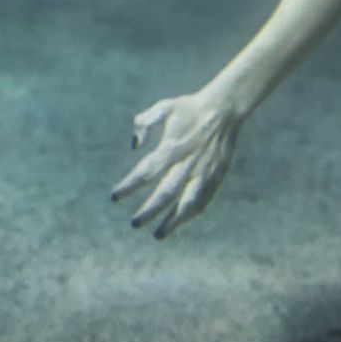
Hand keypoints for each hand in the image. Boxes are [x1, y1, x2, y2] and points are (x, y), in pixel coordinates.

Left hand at [111, 87, 243, 236]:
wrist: (225, 109)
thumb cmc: (190, 109)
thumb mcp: (165, 107)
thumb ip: (144, 122)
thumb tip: (134, 145)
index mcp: (172, 146)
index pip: (146, 170)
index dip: (130, 185)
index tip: (116, 196)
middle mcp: (187, 162)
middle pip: (166, 192)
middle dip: (149, 210)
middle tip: (135, 223)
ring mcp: (203, 172)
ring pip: (187, 203)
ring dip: (172, 221)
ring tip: (158, 234)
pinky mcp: (216, 177)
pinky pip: (203, 201)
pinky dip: (190, 215)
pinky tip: (179, 222)